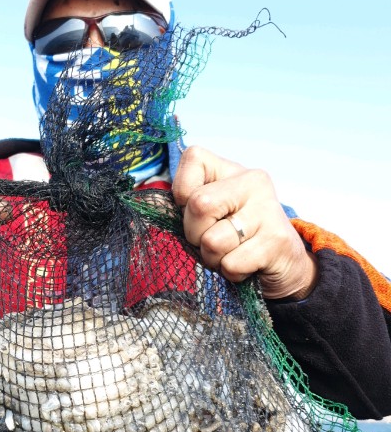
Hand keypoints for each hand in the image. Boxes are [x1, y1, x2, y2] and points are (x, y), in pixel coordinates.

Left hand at [172, 146, 318, 299]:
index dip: (182, 192)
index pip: (193, 158)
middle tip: (209, 241)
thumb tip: (148, 206)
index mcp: (231, 170)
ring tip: (228, 255)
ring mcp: (268, 211)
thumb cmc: (235, 239)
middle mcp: (253, 182)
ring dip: (213, 259)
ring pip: (213, 241)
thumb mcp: (209, 215)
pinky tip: (245, 266)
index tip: (194, 212)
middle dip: (194, 234)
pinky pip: (231, 264)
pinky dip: (230, 273)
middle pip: (199, 204)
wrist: (283, 264)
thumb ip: (182, 205)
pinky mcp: (276, 241)